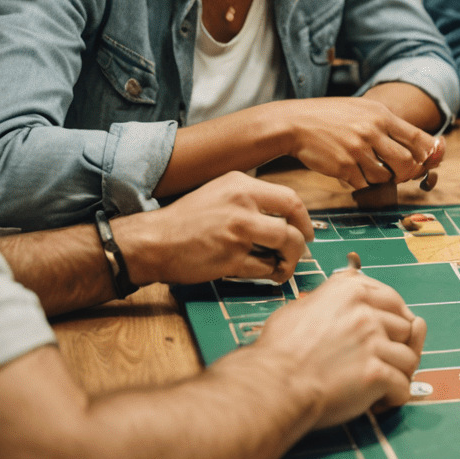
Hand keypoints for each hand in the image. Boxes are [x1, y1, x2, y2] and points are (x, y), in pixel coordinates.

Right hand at [119, 172, 315, 285]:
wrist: (153, 241)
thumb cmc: (186, 220)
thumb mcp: (219, 192)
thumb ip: (251, 198)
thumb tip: (286, 216)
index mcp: (242, 184)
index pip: (290, 199)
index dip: (304, 219)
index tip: (306, 231)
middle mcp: (243, 204)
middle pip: (293, 225)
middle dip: (302, 244)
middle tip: (299, 253)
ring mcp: (238, 231)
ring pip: (285, 247)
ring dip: (288, 261)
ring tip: (280, 267)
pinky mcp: (231, 258)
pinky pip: (264, 268)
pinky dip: (267, 274)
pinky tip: (261, 274)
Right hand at [254, 268, 427, 426]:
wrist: (271, 384)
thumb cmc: (279, 351)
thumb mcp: (302, 307)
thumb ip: (331, 299)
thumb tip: (346, 298)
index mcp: (350, 290)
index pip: (393, 300)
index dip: (395, 319)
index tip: (391, 333)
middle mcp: (365, 311)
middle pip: (405, 328)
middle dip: (398, 347)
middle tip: (384, 363)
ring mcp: (372, 342)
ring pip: (409, 358)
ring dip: (398, 374)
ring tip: (382, 385)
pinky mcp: (375, 372)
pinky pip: (402, 386)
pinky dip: (394, 397)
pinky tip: (379, 401)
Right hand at [280, 97, 443, 189]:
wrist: (296, 123)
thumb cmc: (331, 117)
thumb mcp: (363, 110)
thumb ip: (387, 125)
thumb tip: (418, 144)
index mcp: (381, 115)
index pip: (419, 138)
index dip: (428, 153)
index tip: (426, 160)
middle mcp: (372, 131)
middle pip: (408, 162)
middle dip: (408, 173)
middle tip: (400, 174)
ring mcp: (358, 150)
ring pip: (386, 177)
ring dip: (383, 178)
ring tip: (371, 170)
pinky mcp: (344, 166)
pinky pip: (364, 184)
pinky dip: (362, 182)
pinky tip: (353, 172)